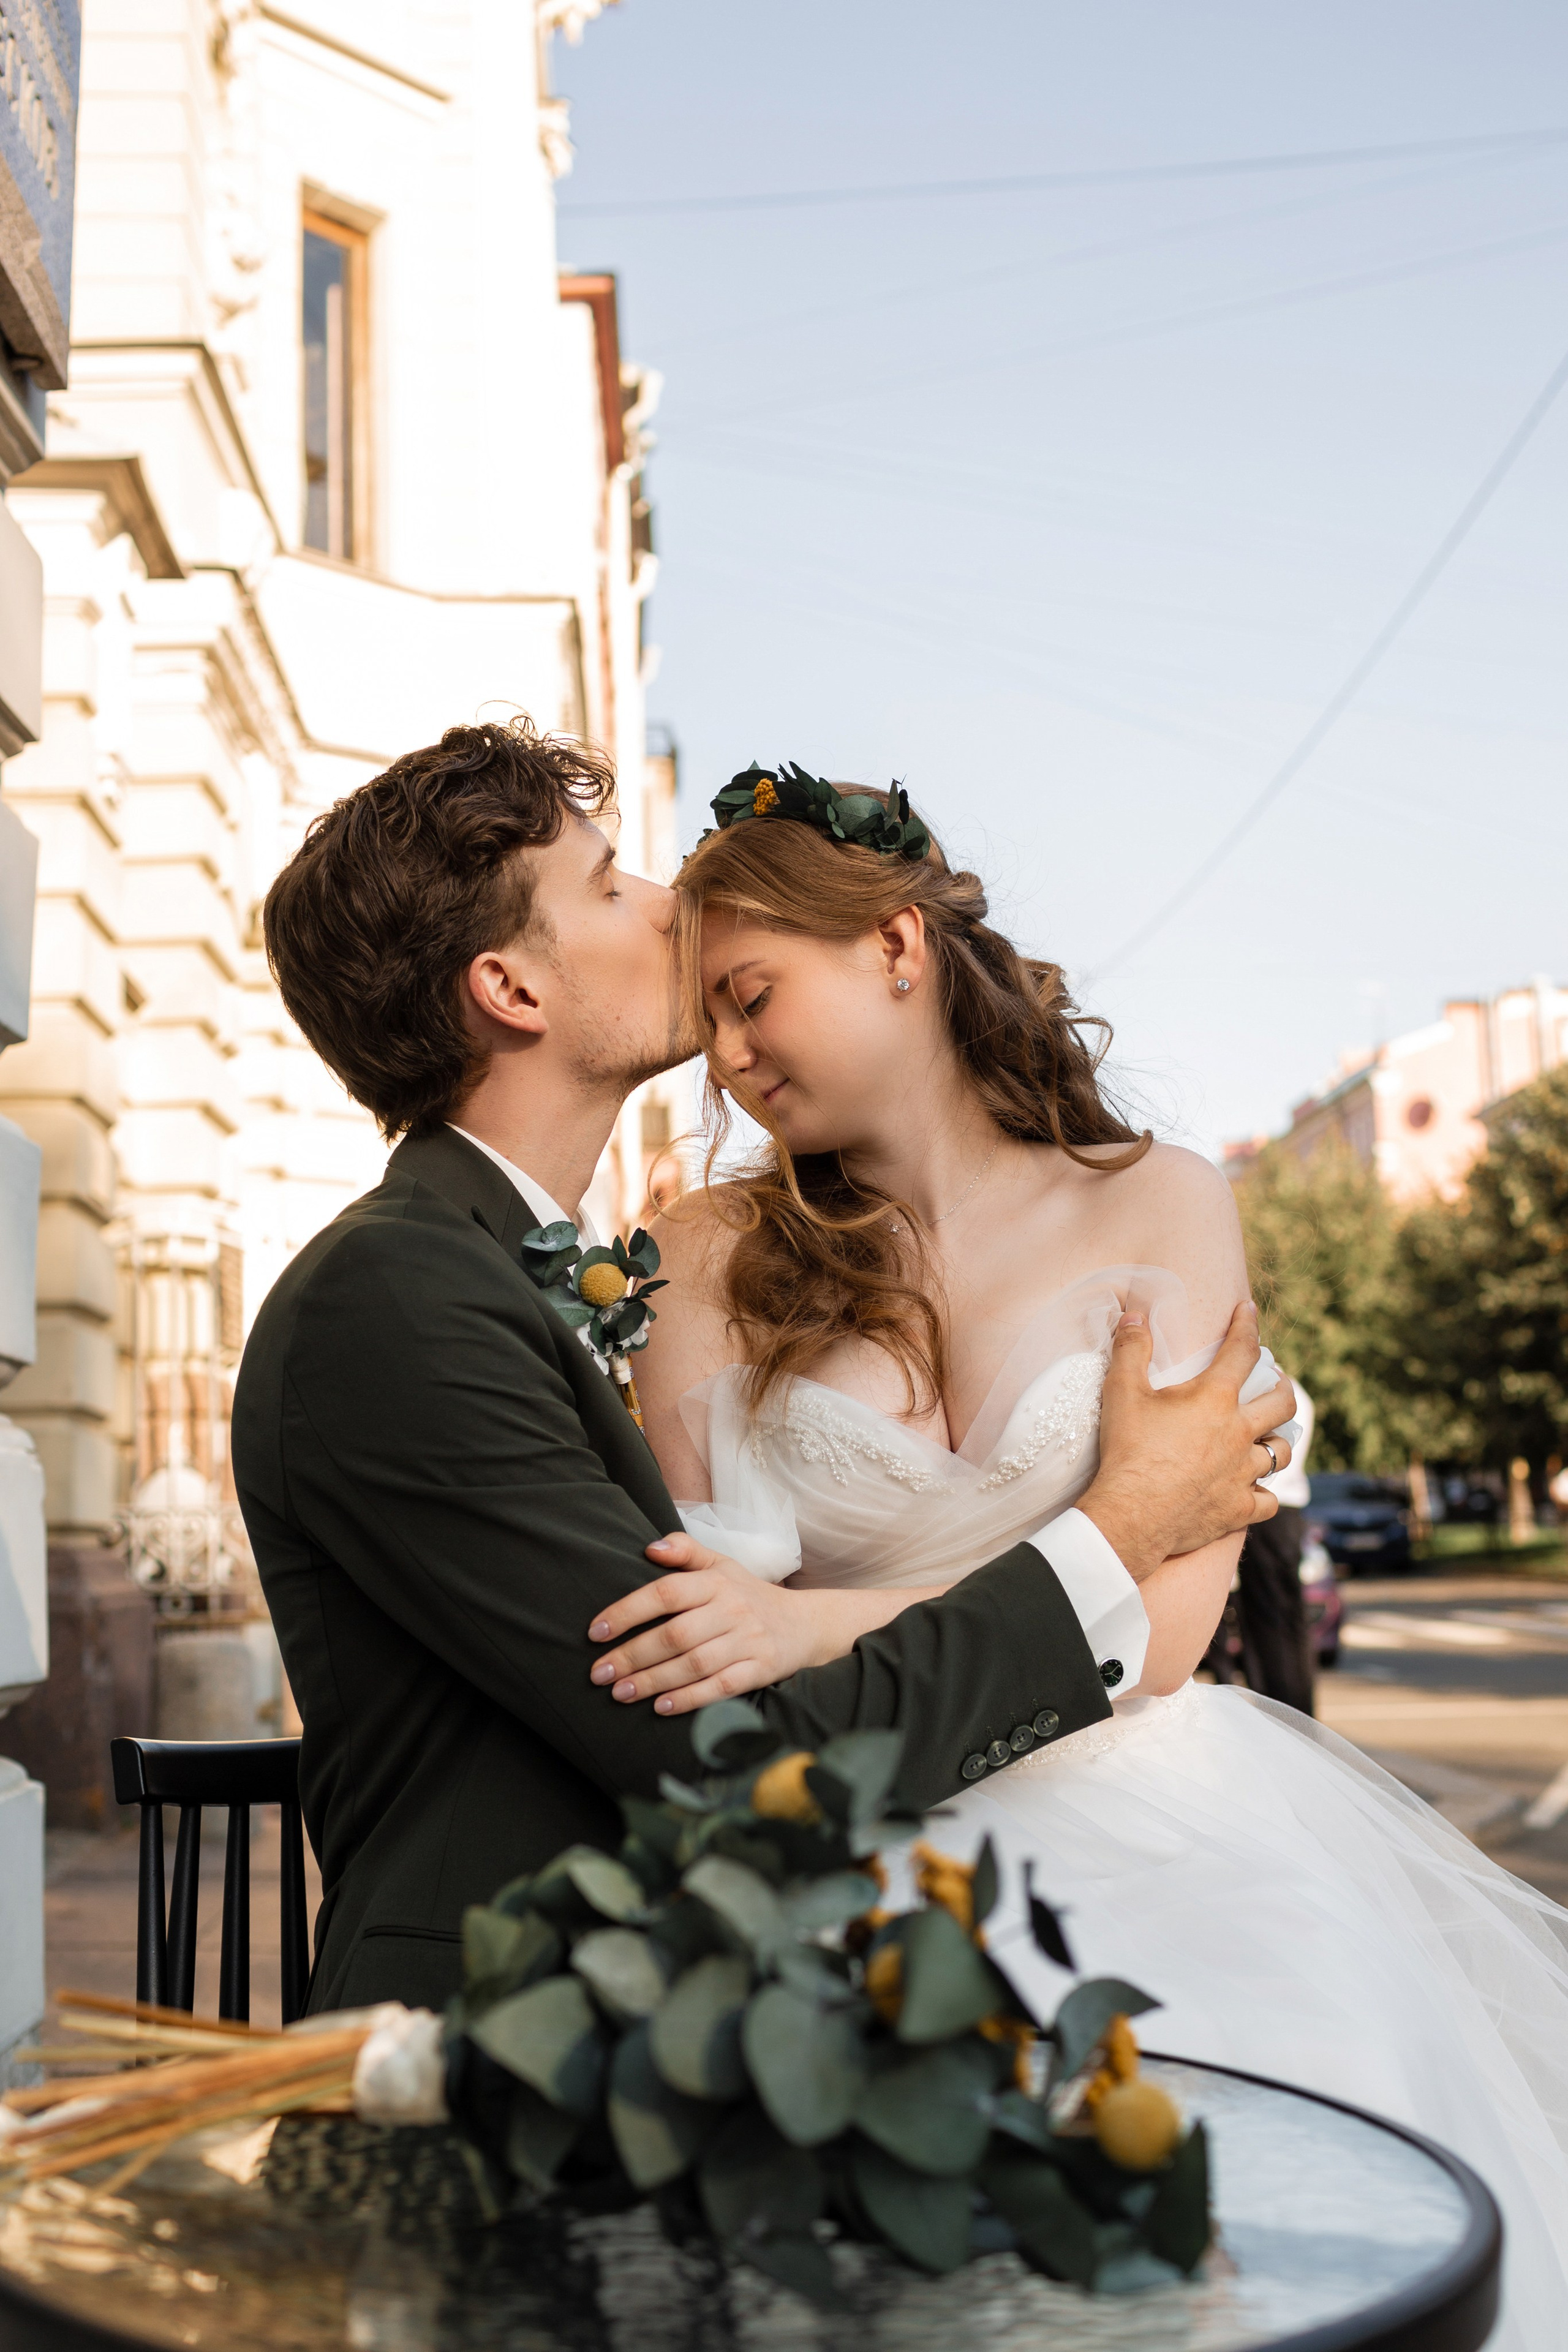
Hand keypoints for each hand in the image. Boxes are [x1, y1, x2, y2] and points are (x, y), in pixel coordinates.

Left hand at [587, 1534, 828, 1714]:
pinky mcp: (760, 1670)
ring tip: (619, 1693)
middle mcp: (731, 1610)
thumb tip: (649, 1548)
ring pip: (693, 1664)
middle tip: (598, 1674)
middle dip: (632, 1656)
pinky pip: (720, 1687)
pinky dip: (689, 1699)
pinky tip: (661, 1707)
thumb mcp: (721, 1565)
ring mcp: (747, 1641)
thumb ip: (685, 1551)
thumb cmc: (749, 1595)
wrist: (805, 1624)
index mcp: (716, 1582)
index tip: (596, 1632)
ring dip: (652, 1681)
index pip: (665, 1593)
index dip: (628, 1612)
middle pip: (674, 1635)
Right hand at [1078, 1303, 1294, 1579]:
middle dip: (1282, 1386)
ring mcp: (1242, 1473)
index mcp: (1215, 1399)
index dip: (1247, 1326)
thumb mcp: (1121, 1392)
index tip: (1248, 1310)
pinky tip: (1254, 1490)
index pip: (1242, 1351)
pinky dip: (1263, 1493)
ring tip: (1266, 1436)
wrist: (1132, 1514)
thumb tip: (1135, 1314)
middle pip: (1282, 1403)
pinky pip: (1268, 1500)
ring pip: (1281, 1453)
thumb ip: (1131, 1349)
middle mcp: (1239, 1433)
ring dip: (1276, 1441)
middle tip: (1274, 1382)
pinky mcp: (1238, 1508)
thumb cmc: (1127, 1450)